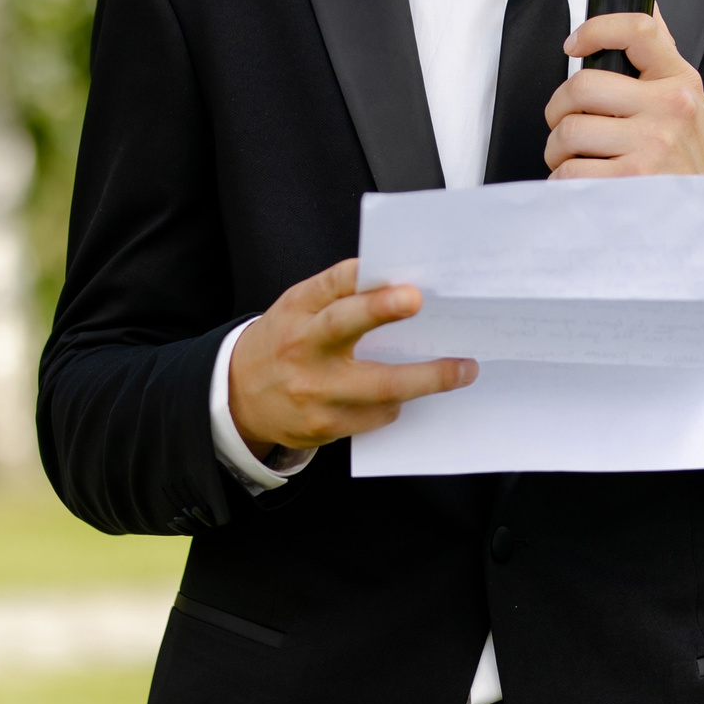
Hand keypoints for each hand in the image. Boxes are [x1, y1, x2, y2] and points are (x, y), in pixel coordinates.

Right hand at [227, 260, 475, 453]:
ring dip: (428, 378)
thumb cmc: (285, 339)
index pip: (331, 286)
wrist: (239, 396)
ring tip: (464, 369)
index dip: (363, 279)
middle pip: (343, 327)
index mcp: (299, 310)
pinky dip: (400, 402)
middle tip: (418, 301)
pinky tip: (413, 392)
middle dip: (381, 311)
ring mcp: (313, 390)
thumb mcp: (300, 307)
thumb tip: (396, 279)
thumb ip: (340, 292)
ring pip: (379, 386)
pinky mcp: (324, 425)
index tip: (399, 278)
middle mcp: (302, 347)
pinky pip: (377, 415)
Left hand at [545, 7, 703, 177]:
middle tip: (567, 124)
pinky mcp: (632, 181)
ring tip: (575, 158)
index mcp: (680, 83)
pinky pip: (570, 172)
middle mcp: (669, 110)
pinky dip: (564, 181)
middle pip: (582, 86)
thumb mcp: (687, 104)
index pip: (639, 29)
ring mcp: (651, 145)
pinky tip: (583, 183)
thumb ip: (659, 58)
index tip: (574, 44)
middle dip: (559, 110)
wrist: (703, 220)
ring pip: (568, 132)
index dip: (596, 28)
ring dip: (558, 150)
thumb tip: (648, 1)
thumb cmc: (687, 163)